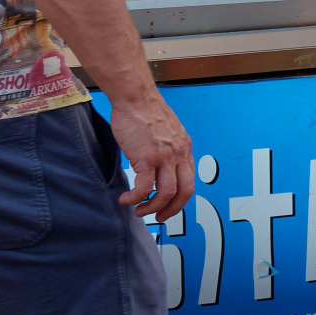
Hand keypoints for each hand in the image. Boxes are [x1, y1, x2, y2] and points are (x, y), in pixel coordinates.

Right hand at [110, 92, 193, 220]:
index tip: (169, 206)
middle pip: (184, 192)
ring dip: (151, 207)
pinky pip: (143, 187)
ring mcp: (164, 157)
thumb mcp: (167, 133)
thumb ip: (167, 150)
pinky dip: (135, 198)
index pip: (190, 181)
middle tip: (158, 217)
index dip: (180, 199)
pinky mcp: (147, 157)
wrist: (135, 98)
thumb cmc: (145, 112)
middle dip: (172, 209)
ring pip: (165, 193)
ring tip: (138, 210)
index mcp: (184, 149)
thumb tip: (158, 167)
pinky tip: (125, 199)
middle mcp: (179, 154)